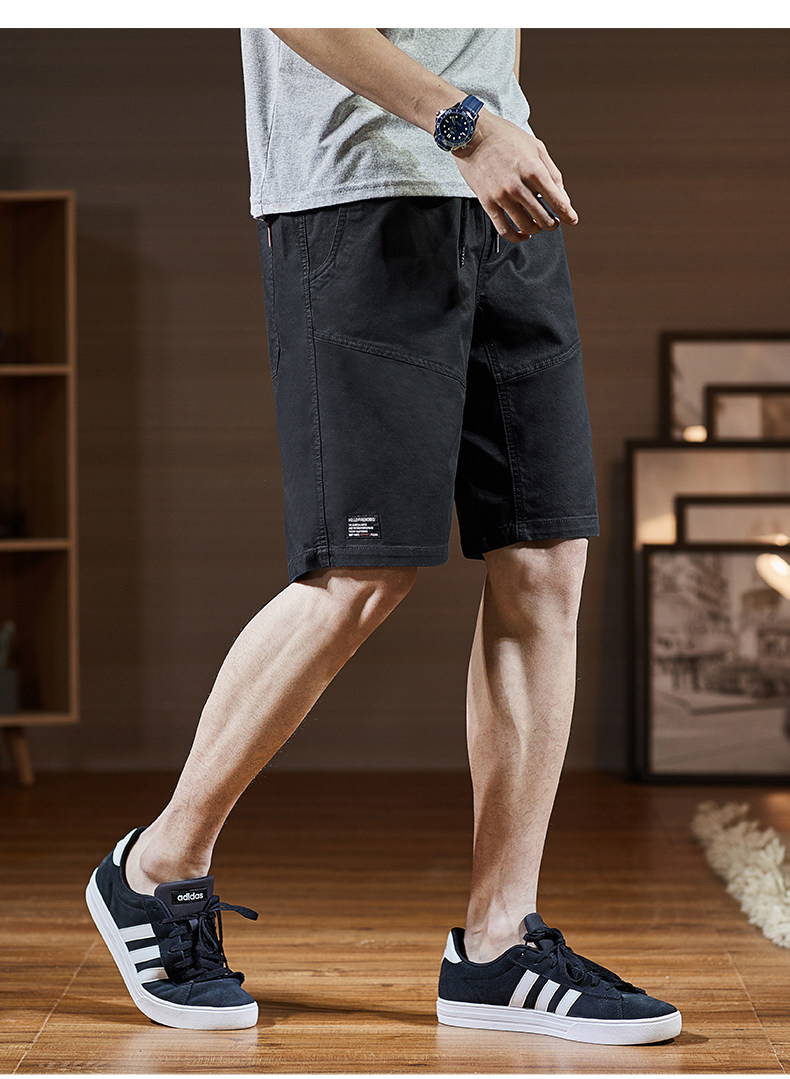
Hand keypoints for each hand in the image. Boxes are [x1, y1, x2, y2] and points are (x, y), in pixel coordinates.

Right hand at [451, 110, 577, 242]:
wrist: (472, 134)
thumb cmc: (507, 138)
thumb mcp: (536, 147)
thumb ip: (552, 173)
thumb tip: (564, 198)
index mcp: (534, 170)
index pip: (557, 201)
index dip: (568, 214)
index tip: (572, 220)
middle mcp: (518, 186)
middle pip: (543, 217)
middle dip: (552, 224)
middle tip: (553, 222)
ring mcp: (501, 196)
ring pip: (525, 226)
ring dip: (535, 229)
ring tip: (537, 225)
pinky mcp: (487, 202)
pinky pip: (504, 229)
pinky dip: (516, 237)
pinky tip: (523, 235)